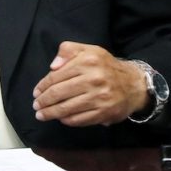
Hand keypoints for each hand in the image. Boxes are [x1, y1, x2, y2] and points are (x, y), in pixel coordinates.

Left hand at [32, 41, 148, 126]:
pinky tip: (61, 118)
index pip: (56, 76)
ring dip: (51, 113)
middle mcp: (94, 79)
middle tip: (36, 106)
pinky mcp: (104, 113)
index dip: (42, 86)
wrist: (133, 85)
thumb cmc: (105, 67)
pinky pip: (79, 119)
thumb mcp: (89, 50)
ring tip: (42, 115)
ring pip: (66, 108)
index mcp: (87, 61)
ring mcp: (99, 97)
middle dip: (43, 102)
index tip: (36, 92)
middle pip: (59, 93)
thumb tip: (53, 66)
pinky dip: (67, 120)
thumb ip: (68, 50)